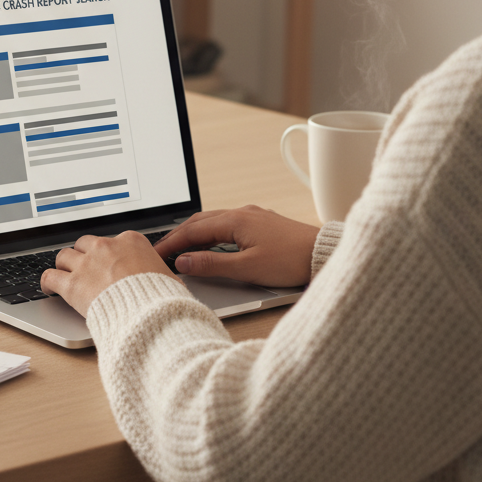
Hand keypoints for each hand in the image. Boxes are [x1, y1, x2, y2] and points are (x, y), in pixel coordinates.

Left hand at [40, 230, 174, 316]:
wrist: (148, 312)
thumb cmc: (162, 297)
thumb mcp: (168, 278)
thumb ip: (161, 274)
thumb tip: (169, 280)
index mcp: (130, 241)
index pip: (112, 240)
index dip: (107, 253)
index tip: (107, 262)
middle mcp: (105, 247)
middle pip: (85, 244)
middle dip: (84, 255)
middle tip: (84, 267)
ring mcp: (87, 264)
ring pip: (64, 256)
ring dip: (64, 265)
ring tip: (63, 275)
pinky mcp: (72, 283)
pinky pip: (50, 276)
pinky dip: (47, 282)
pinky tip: (48, 288)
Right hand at [154, 205, 318, 287]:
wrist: (324, 255)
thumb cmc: (291, 261)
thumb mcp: (247, 268)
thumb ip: (212, 264)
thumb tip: (184, 262)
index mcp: (235, 220)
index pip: (192, 231)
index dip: (171, 243)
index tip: (156, 254)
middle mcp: (242, 213)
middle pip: (199, 221)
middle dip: (178, 236)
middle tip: (162, 251)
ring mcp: (252, 216)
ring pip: (213, 221)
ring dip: (193, 233)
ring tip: (180, 248)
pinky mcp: (261, 223)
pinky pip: (226, 224)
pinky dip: (210, 233)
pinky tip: (209, 243)